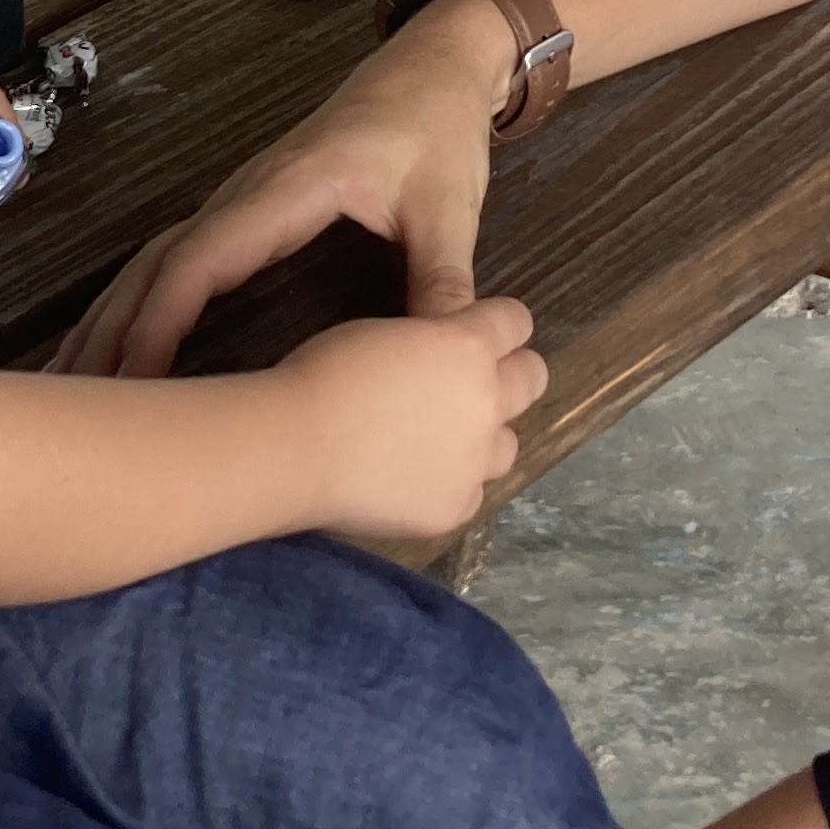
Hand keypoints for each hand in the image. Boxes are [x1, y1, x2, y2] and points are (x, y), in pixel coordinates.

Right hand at [50, 0, 516, 376]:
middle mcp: (248, 193)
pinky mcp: (248, 210)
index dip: (163, 317)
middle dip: (115, 327)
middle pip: (161, 260)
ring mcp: (242, 199)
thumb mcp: (450, 207)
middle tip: (79, 399)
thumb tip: (448, 356)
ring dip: (116, 314)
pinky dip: (142, 299)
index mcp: (289, 188)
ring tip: (77, 380)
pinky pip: (180, 257)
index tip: (133, 375)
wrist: (431, 69)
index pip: (205, 256)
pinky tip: (125, 340)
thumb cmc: (435, 128)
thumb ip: (443, 280)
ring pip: (159, 258)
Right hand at [272, 298, 546, 544]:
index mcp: (468, 346)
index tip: (479, 336)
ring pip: (508, 445)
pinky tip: (412, 481)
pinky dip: (451, 485)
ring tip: (437, 443)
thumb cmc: (324, 375)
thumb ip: (431, 344)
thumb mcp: (386, 334)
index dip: (498, 327)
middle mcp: (486, 401)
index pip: (516, 322)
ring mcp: (475, 460)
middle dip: (510, 375)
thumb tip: (442, 358)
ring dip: (484, 438)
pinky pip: (472, 492)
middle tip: (469, 387)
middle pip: (533, 378)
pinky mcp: (456, 506)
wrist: (296, 447)